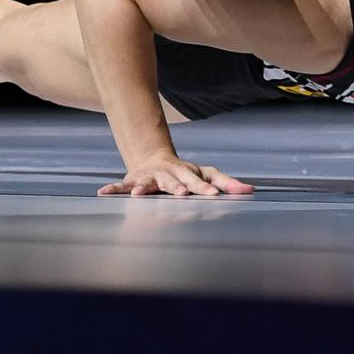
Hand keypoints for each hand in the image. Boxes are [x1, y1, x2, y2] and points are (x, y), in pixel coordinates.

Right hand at [99, 154, 254, 196]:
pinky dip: (113, 189)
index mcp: (187, 174)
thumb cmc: (186, 173)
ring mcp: (150, 178)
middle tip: (180, 194)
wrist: (154, 158)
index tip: (214, 195)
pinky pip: (122, 186)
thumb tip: (252, 190)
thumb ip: (228, 183)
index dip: (206, 188)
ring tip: (140, 194)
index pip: (199, 182)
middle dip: (176, 187)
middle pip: (174, 181)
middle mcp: (169, 174)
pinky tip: (102, 193)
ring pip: (148, 183)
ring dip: (144, 188)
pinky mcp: (134, 181)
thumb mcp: (208, 174)